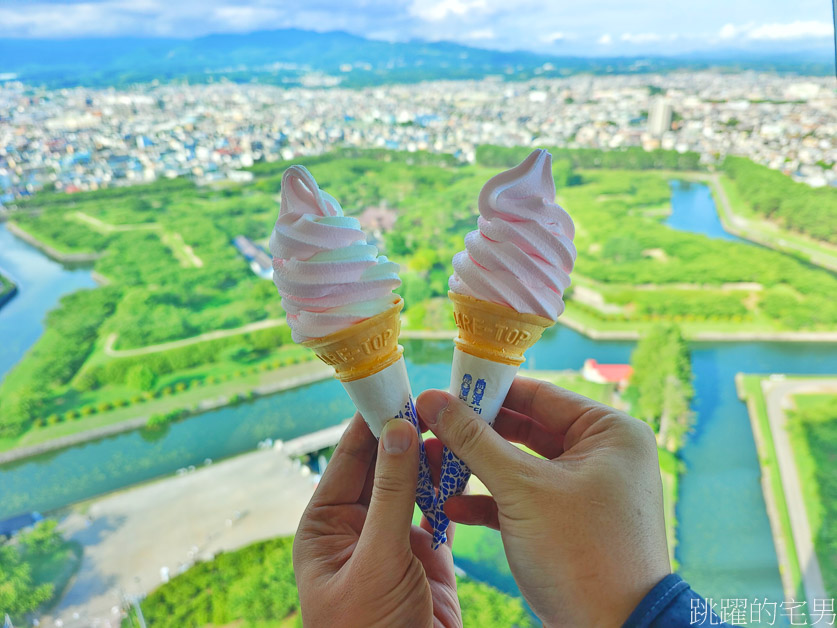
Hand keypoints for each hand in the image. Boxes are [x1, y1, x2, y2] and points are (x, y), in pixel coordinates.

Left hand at [293, 413, 460, 627]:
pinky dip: (453, 490)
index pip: (348, 459)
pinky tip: (465, 466)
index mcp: (326, 526)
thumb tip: (398, 430)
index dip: (370, 422)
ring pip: (413, 485)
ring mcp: (393, 540)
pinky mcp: (427, 555)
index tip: (393, 386)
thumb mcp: (377, 559)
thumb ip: (391, 495)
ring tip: (453, 428)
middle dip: (405, 434)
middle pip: (382, 466)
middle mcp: (358, 527)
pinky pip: (440, 510)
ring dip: (432, 459)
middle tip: (432, 401)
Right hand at [416, 377, 670, 626]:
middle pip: (527, 430)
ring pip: (522, 467)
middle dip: (477, 434)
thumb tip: (433, 399)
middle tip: (433, 426)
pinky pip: (526, 500)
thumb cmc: (581, 553)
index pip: (540, 395)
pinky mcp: (571, 524)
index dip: (489, 392)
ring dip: (478, 469)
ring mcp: (587, 492)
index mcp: (609, 433)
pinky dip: (492, 502)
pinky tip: (452, 508)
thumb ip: (474, 440)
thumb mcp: (521, 489)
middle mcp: (603, 456)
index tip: (445, 390)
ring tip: (434, 464)